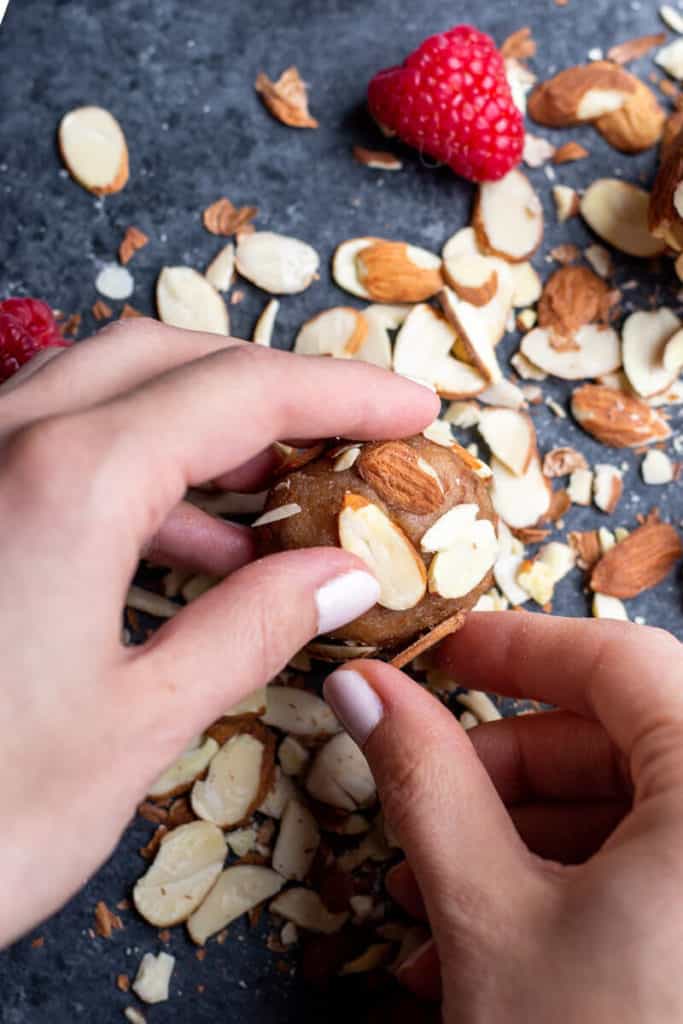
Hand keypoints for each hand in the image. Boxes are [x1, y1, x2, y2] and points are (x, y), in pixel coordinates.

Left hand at [0, 319, 437, 945]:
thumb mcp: (134, 726)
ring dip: (206, 426)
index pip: (244, 392)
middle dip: (273, 386)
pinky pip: (60, 451)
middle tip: (349, 435)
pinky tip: (191, 544)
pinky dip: (142, 475)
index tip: (412, 410)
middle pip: (170, 358)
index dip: (344, 395)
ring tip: (283, 493)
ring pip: (108, 393)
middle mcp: (4, 447)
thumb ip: (249, 631)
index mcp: (67, 485)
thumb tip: (344, 577)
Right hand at [323, 613, 682, 1022]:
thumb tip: (365, 689)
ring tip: (432, 892)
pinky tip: (486, 941)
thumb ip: (427, 784)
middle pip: (621, 734)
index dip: (519, 647)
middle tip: (424, 790)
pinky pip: (652, 870)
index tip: (448, 655)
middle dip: (505, 768)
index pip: (622, 658)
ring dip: (521, 840)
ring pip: (630, 806)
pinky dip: (568, 887)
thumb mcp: (493, 917)